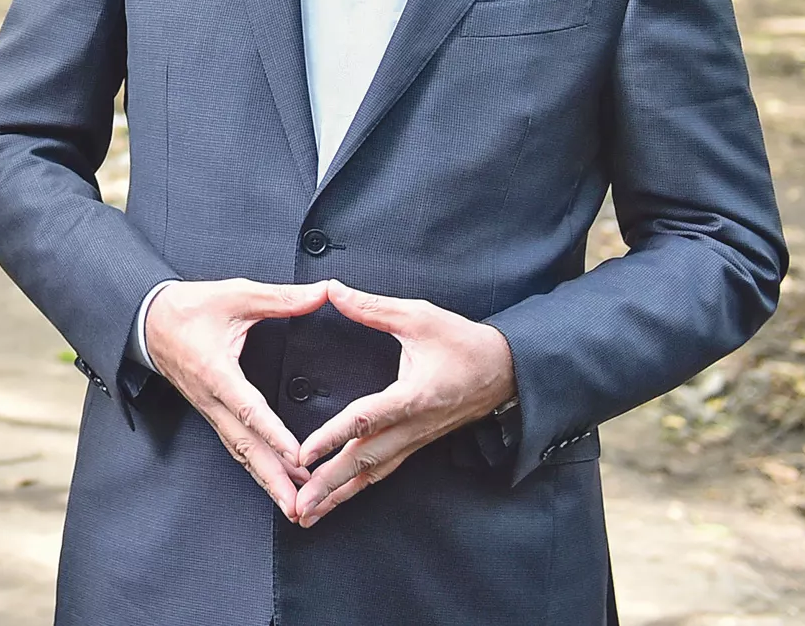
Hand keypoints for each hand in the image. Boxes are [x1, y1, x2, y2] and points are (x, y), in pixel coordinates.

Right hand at [142, 278, 330, 513]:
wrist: (147, 319)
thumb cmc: (188, 308)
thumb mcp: (235, 294)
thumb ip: (281, 298)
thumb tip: (321, 293)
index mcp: (216, 371)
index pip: (249, 409)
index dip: (274, 434)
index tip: (298, 457)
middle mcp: (211, 399)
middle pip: (245, 447)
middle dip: (273, 479)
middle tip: (299, 505)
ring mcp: (209, 410)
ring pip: (240, 452)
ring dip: (267, 480)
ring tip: (294, 505)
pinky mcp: (211, 413)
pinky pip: (235, 446)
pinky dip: (256, 467)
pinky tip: (274, 480)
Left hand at [289, 281, 515, 526]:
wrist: (507, 371)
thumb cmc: (464, 343)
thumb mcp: (419, 316)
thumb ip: (372, 308)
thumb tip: (331, 290)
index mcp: (413, 396)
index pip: (365, 420)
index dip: (332, 436)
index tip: (303, 454)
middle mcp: (413, 426)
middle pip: (364, 461)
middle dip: (328, 485)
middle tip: (297, 506)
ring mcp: (415, 440)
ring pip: (372, 474)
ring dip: (339, 495)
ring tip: (307, 514)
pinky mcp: (415, 444)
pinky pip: (381, 471)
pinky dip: (356, 488)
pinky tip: (336, 500)